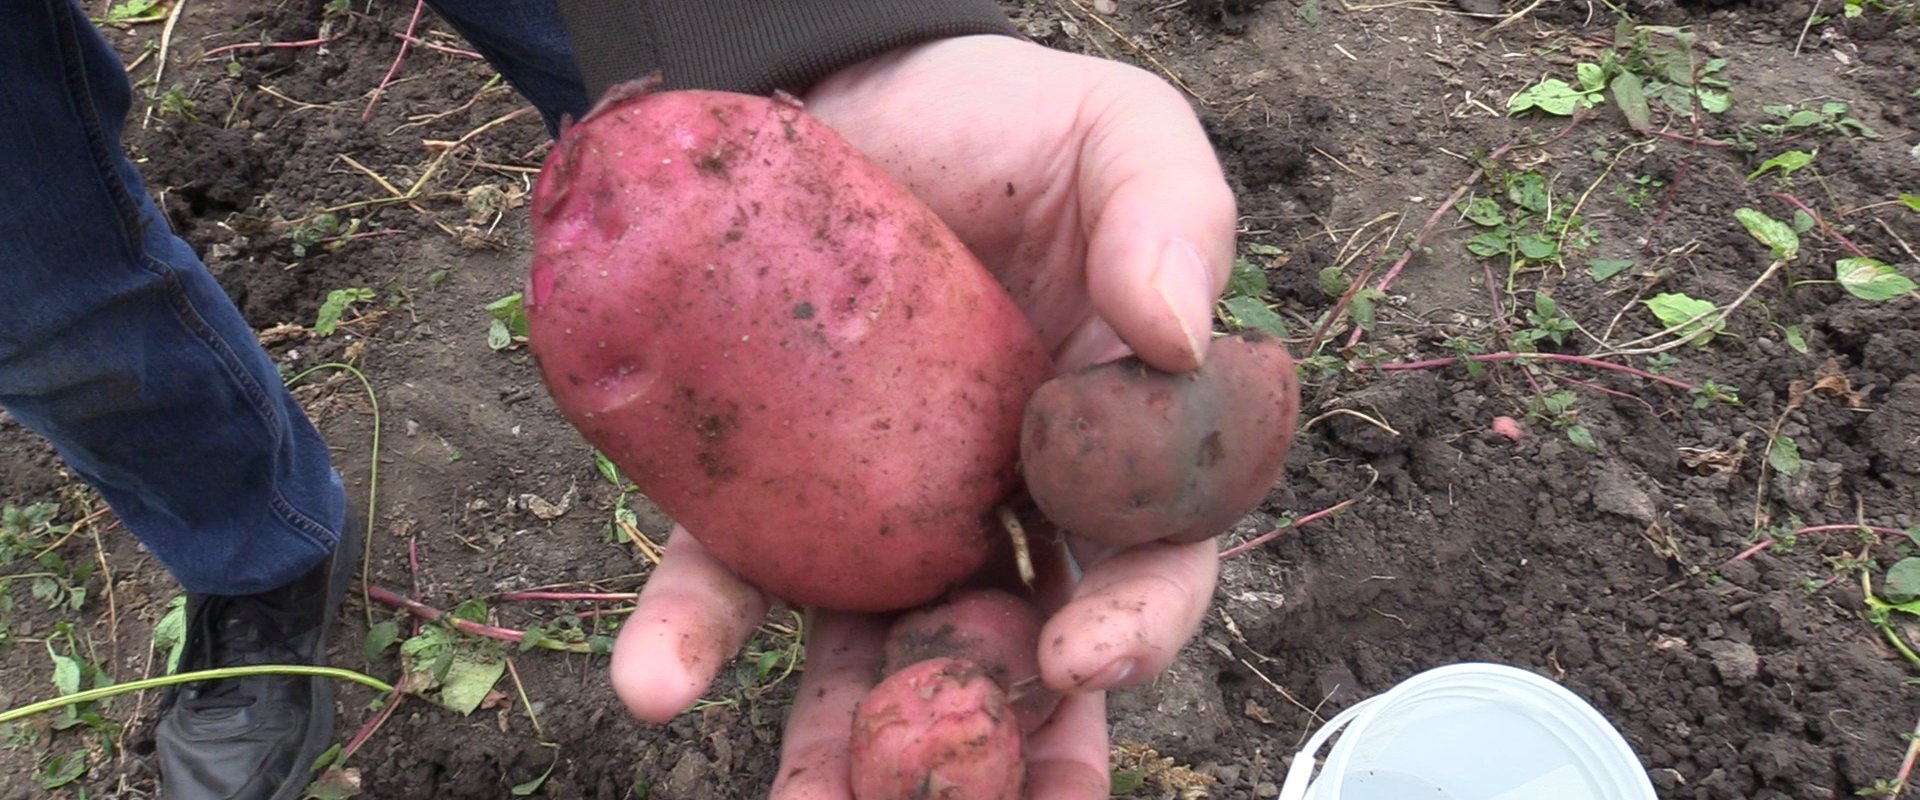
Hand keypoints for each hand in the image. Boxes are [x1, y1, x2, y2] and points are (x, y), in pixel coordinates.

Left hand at [608, 35, 1234, 797]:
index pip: (1147, 561)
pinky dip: (695, 632)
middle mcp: (1002, 503)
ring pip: (873, 646)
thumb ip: (1174, 220)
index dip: (1132, 624)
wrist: (858, 83)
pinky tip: (656, 681)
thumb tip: (1176, 336)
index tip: (1082, 661)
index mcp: (1113, 446)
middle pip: (1010, 648)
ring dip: (838, 745)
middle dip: (992, 745)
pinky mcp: (770, 484)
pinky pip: (733, 569)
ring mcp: (883, 505)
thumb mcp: (1121, 139)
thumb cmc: (1010, 121)